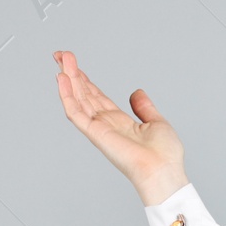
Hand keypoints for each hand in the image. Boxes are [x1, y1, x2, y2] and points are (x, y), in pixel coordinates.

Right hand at [53, 50, 187, 205]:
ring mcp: (99, 128)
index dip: (85, 80)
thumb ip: (144, 107)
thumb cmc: (164, 155)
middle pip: (84, 94)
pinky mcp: (95, 133)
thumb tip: (137, 92)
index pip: (97, 96)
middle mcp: (106, 124)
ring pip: (77, 99)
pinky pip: (76, 112)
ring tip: (60, 58)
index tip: (74, 64)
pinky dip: (67, 95)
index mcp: (120, 121)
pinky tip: (62, 79)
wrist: (163, 171)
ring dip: (68, 78)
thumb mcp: (157, 122)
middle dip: (72, 74)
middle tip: (60, 54)